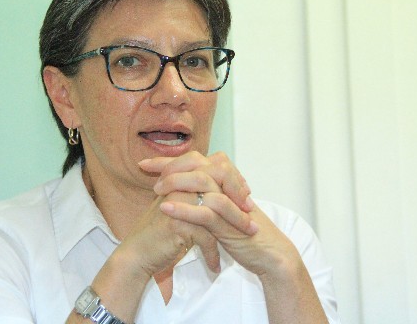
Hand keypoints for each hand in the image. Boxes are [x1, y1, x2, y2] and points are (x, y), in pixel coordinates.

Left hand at [139, 151, 297, 276]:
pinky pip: (204, 209)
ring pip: (201, 181)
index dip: (169, 161)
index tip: (145, 164)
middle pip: (197, 163)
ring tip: (156, 189)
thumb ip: (209, 198)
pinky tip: (165, 207)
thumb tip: (183, 193)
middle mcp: (228, 186)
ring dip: (175, 182)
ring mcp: (230, 202)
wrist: (271, 254)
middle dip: (170, 165)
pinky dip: (183, 207)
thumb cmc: (246, 234)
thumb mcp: (225, 211)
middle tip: (150, 175)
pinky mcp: (229, 222)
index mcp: (226, 181)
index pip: (195, 161)